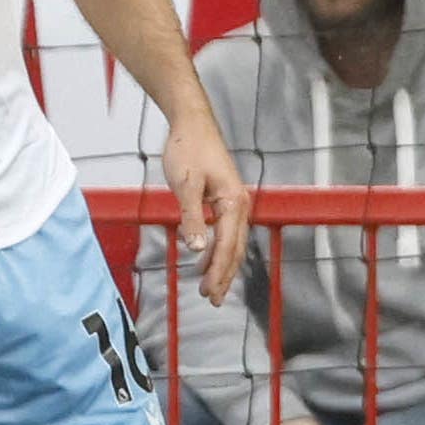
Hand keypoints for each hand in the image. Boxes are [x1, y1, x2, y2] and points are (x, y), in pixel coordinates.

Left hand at [161, 110, 252, 307]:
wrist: (192, 123)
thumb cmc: (188, 149)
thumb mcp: (184, 185)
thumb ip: (191, 217)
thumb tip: (196, 249)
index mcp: (233, 202)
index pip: (227, 246)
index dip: (218, 272)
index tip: (210, 294)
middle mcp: (240, 204)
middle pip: (234, 249)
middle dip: (224, 276)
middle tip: (212, 300)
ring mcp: (234, 202)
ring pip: (232, 243)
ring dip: (221, 266)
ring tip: (209, 288)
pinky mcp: (225, 199)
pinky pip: (226, 232)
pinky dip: (218, 250)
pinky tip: (205, 260)